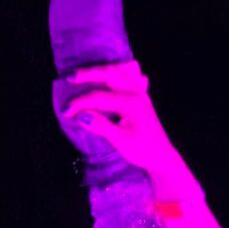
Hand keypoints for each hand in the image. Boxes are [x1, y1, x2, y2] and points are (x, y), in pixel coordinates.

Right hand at [55, 60, 191, 190]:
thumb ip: (101, 126)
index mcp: (130, 103)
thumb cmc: (142, 151)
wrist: (162, 158)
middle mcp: (136, 93)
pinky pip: (132, 76)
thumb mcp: (120, 141)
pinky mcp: (142, 97)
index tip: (66, 112)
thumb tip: (81, 116)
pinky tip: (115, 71)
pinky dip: (121, 71)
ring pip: (121, 71)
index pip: (99, 97)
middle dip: (89, 74)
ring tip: (88, 73)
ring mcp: (141, 93)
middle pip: (110, 74)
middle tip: (71, 78)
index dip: (81, 103)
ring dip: (103, 69)